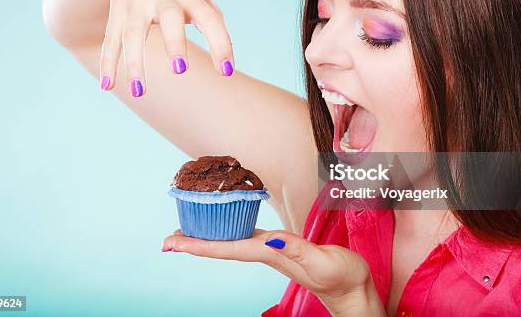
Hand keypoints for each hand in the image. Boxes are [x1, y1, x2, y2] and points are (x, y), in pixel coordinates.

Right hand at [101, 0, 232, 95]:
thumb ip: (209, 12)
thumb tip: (226, 41)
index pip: (209, 18)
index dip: (220, 43)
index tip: (227, 69)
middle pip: (169, 20)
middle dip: (174, 44)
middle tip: (180, 70)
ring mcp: (136, 3)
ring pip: (134, 34)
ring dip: (135, 63)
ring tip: (141, 92)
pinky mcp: (117, 9)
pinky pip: (111, 38)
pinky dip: (108, 61)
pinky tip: (107, 85)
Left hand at [162, 229, 385, 316]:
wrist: (353, 291)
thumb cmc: (342, 277)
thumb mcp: (322, 261)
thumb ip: (298, 250)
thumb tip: (272, 240)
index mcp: (271, 255)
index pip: (227, 249)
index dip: (199, 245)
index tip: (172, 243)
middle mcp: (266, 254)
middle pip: (222, 247)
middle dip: (194, 243)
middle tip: (167, 239)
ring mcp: (272, 253)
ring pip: (232, 243)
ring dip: (208, 239)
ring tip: (188, 232)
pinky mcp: (282, 249)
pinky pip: (247, 238)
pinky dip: (230, 233)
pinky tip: (227, 228)